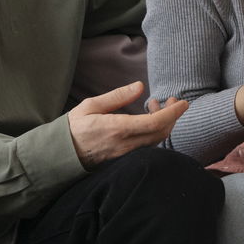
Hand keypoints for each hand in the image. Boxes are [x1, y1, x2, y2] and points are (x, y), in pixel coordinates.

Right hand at [67, 81, 187, 166]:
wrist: (60, 155)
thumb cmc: (74, 128)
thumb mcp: (91, 105)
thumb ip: (117, 96)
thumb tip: (140, 86)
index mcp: (118, 129)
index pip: (155, 123)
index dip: (173, 113)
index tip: (183, 102)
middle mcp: (125, 144)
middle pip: (161, 133)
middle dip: (172, 116)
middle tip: (172, 100)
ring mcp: (126, 154)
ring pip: (156, 140)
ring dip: (163, 122)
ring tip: (155, 105)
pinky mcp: (125, 158)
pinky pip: (147, 145)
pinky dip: (154, 130)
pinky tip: (147, 119)